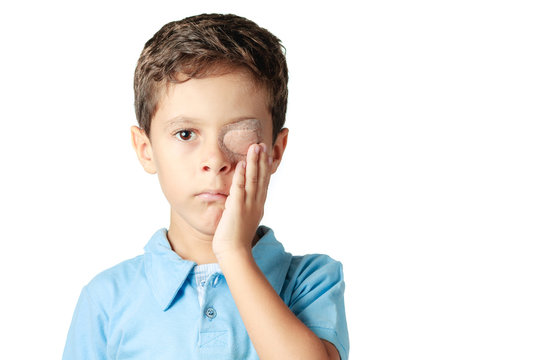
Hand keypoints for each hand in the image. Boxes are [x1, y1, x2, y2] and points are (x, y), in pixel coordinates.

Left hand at [212, 142, 272, 260]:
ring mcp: (247, 205)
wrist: (235, 253)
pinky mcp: (236, 208)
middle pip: (261, 177)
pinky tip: (243, 163)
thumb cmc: (235, 240)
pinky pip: (239, 188)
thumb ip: (243, 208)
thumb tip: (239, 201)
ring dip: (254, 162)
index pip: (263, 183)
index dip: (265, 167)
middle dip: (262, 160)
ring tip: (256, 147)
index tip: (267, 154)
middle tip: (263, 144)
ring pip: (253, 179)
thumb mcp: (243, 220)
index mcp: (257, 206)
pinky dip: (242, 175)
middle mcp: (255, 203)